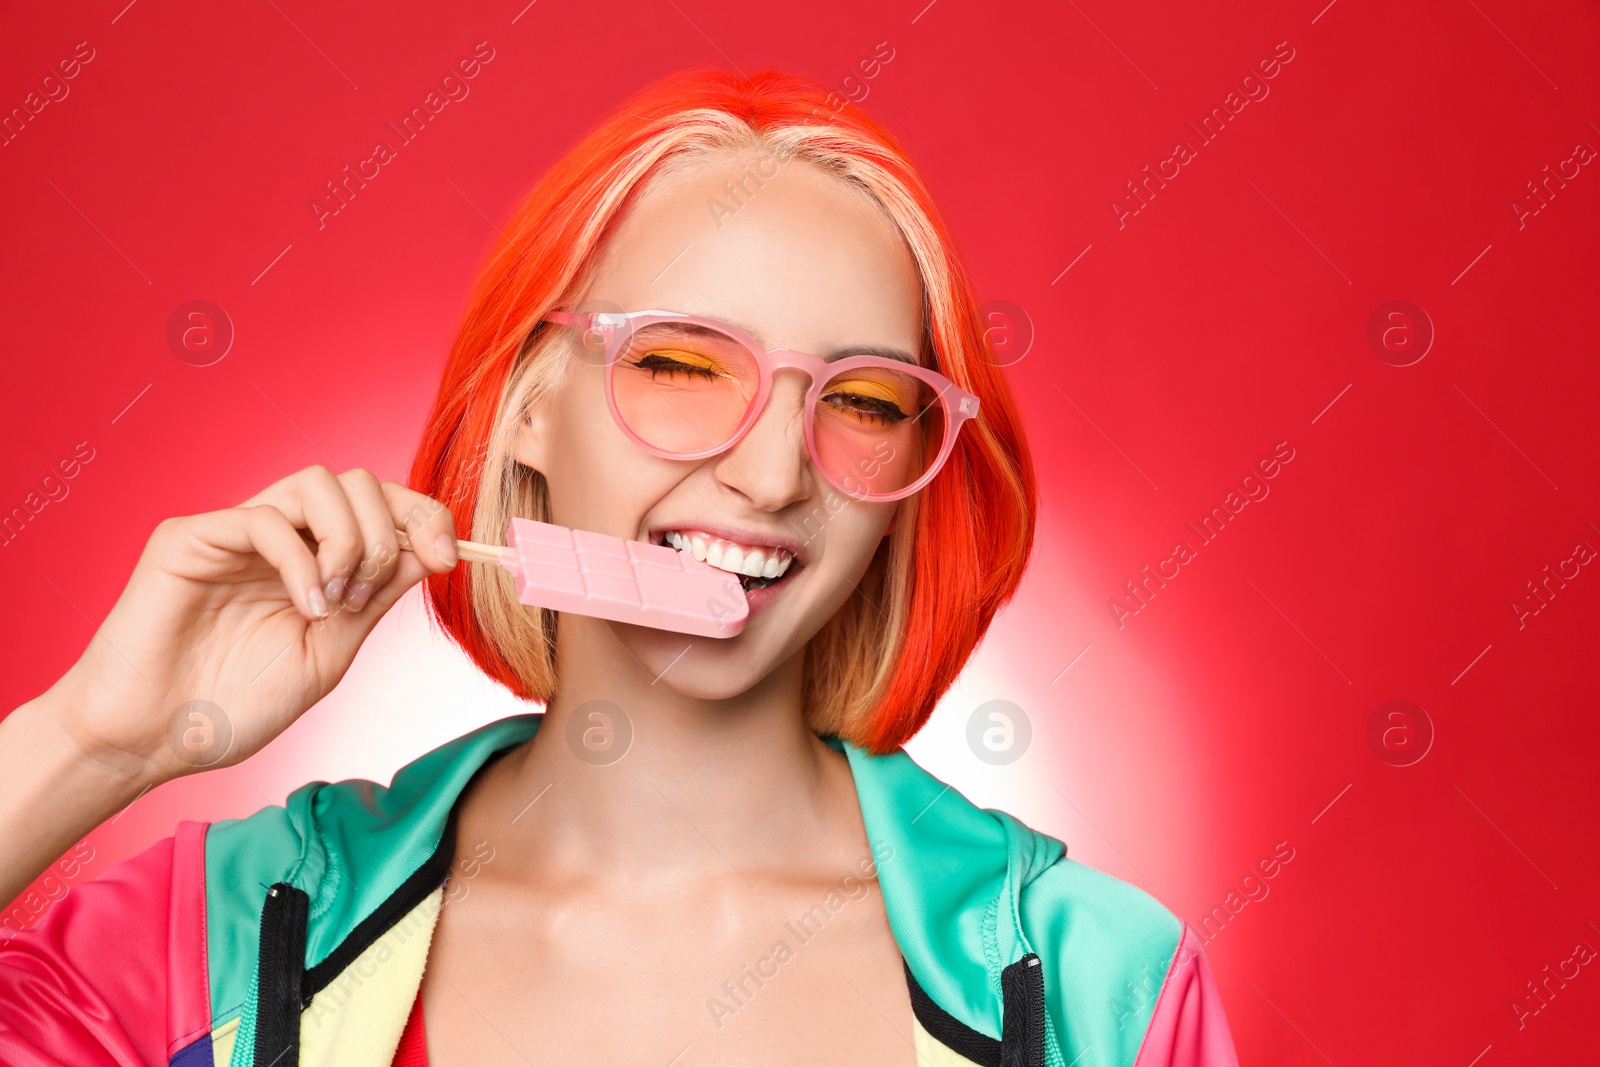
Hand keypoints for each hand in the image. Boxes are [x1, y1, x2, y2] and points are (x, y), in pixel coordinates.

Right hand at [45, 465, 459, 784]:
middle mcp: (281, 538)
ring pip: (315, 482)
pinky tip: (306, 606)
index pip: (381, 507)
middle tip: (373, 592)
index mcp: (317, 560)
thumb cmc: (235, 705)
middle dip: (390, 529)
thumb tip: (429, 553)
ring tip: (337, 601)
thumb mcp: (331, 652)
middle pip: (358, 482)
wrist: (156, 741)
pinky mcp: (191, 538)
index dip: (424, 518)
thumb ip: (376, 600)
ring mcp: (235, 532)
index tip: (449, 558)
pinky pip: (265, 518)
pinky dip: (301, 560)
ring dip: (349, 538)